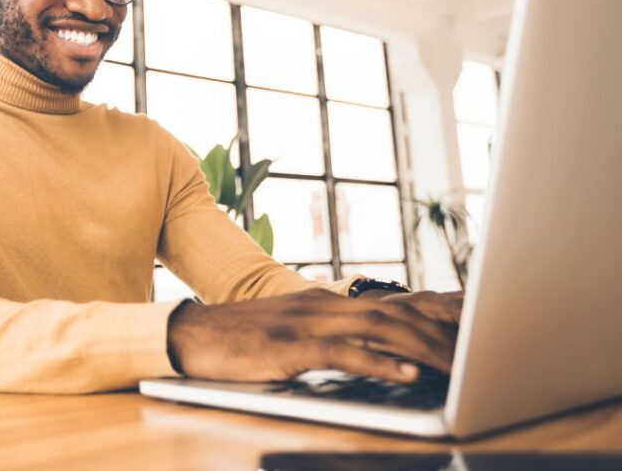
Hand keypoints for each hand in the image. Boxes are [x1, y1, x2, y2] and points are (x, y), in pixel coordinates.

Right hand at [167, 288, 460, 383]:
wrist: (192, 333)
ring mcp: (306, 323)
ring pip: (377, 328)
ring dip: (421, 346)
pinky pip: (343, 353)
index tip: (478, 322)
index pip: (393, 301)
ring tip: (458, 364)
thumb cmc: (243, 339)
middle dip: (442, 331)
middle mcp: (323, 304)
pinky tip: (406, 374)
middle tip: (484, 348)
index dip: (438, 310)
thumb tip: (381, 353)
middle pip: (395, 312)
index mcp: (327, 301)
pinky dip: (378, 363)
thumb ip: (335, 335)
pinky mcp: (289, 347)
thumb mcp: (294, 330)